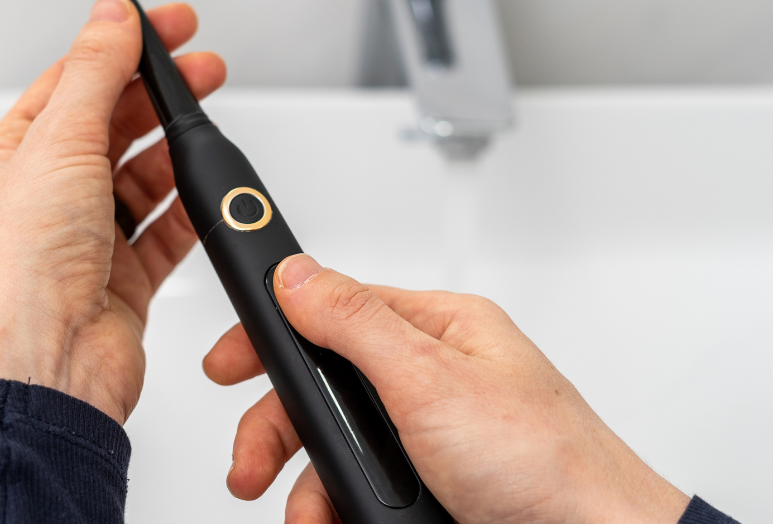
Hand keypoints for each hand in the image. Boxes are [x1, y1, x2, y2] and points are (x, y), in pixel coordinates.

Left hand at [0, 0, 225, 423]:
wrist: (45, 371)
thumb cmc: (18, 277)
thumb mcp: (57, 146)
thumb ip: (94, 76)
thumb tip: (112, 22)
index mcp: (6, 163)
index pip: (67, 87)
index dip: (117, 50)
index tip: (163, 27)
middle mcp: (42, 202)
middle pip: (109, 129)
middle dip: (156, 96)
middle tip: (202, 69)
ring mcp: (83, 243)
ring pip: (139, 180)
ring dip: (173, 151)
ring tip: (206, 124)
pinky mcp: (121, 281)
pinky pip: (162, 233)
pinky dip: (186, 210)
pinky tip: (203, 190)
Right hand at [203, 254, 689, 523]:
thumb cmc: (546, 463)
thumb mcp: (431, 380)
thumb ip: (354, 322)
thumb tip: (296, 274)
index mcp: (437, 330)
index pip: (331, 310)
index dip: (271, 337)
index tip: (226, 363)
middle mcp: (431, 377)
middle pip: (323, 389)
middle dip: (279, 430)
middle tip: (251, 466)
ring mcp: (431, 435)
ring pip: (338, 447)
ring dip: (309, 483)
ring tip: (311, 515)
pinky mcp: (432, 485)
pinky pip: (362, 487)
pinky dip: (340, 507)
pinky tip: (339, 519)